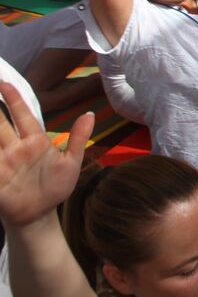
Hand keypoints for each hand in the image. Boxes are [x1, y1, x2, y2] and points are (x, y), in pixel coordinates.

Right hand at [0, 82, 92, 228]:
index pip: (22, 115)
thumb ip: (77, 139)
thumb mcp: (70, 163)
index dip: (14, 99)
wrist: (39, 214)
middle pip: (0, 123)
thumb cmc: (54, 187)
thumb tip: (90, 114)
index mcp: (34, 141)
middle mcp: (14, 147)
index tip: (3, 82)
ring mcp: (2, 161)